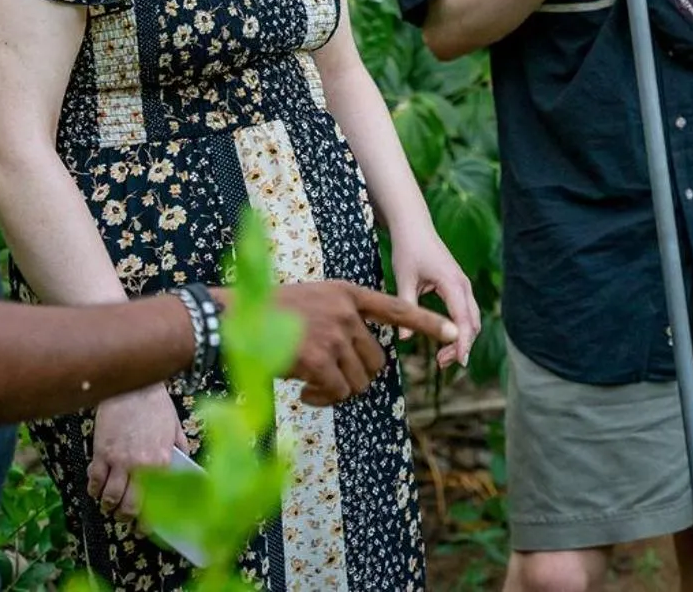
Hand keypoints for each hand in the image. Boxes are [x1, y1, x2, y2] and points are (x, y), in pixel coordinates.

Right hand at [86, 385, 184, 520]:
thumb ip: (180, 451)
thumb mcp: (175, 429)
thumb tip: (183, 468)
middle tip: (123, 517)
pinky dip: (93, 489)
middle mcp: (140, 467)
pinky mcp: (101, 452)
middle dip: (124, 518)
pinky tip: (96, 489)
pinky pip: (94, 480)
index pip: (155, 503)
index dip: (146, 523)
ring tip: (109, 505)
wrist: (133, 385)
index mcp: (162, 463)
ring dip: (108, 506)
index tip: (142, 528)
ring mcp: (118, 461)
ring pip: (108, 498)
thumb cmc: (156, 405)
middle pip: (128, 507)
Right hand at [274, 281, 456, 405]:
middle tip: (330, 378)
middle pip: (377, 360)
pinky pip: (338, 392)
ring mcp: (333, 334)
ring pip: (359, 380)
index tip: (456, 331)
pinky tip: (304, 391)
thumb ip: (344, 318)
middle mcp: (346, 312)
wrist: (237, 319)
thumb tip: (366, 359)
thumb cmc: (273, 313)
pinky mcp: (319, 359)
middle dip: (359, 375)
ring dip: (339, 390)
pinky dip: (324, 399)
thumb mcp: (317, 300)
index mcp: (348, 293)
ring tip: (312, 383)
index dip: (428, 322)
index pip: (398, 307)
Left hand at [389, 224, 481, 369]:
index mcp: (452, 283)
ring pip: (472, 319)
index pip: (463, 319)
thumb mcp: (404, 278)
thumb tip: (404, 338)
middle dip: (462, 346)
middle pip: (473, 323)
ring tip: (441, 359)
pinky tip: (444, 341)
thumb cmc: (408, 249)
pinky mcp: (459, 287)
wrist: (414, 226)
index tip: (460, 362)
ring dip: (461, 339)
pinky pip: (466, 313)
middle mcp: (463, 285)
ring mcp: (463, 286)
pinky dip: (460, 329)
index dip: (463, 342)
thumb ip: (407, 306)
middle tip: (441, 364)